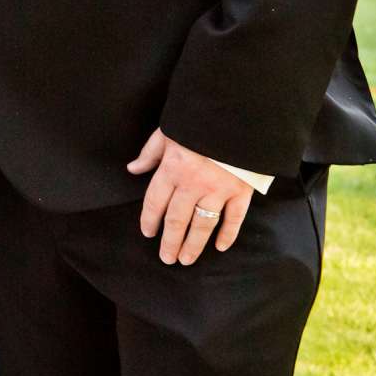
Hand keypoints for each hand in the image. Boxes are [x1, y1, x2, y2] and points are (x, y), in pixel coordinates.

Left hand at [129, 128, 254, 265]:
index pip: (156, 202)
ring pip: (203, 224)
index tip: (148, 233)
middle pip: (178, 220)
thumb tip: (133, 169)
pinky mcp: (242, 191)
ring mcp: (219, 190)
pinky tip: (220, 247)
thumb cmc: (198, 123)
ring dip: (194, 244)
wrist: (237, 115)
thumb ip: (150, 154)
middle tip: (167, 258)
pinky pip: (234, 218)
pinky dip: (228, 233)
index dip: (150, 220)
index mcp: (172, 170)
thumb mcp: (166, 133)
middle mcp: (193, 184)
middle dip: (171, 242)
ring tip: (186, 259)